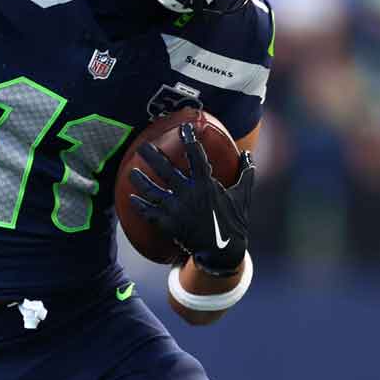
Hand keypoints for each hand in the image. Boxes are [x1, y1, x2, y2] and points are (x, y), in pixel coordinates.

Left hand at [127, 123, 253, 275]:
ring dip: (140, 180)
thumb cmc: (234, 222)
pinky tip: (131, 198)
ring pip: (152, 191)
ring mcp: (176, 210)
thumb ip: (246, 173)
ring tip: (131, 172)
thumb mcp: (243, 196)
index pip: (196, 156)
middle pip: (166, 170)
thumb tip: (248, 154)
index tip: (184, 128)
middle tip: (142, 146)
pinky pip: (150, 213)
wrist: (223, 251)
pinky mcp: (169, 224)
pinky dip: (140, 205)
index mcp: (206, 185)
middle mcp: (189, 194)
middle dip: (153, 156)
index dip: (190, 140)